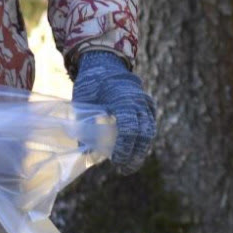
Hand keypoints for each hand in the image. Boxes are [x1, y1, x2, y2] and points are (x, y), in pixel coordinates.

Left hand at [72, 50, 157, 173]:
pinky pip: (150, 124)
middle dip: (136, 154)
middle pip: (144, 133)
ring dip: (141, 149)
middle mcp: (138, 101)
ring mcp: (146, 102)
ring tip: (130, 164)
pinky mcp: (148, 105)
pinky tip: (134, 149)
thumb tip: (86, 153)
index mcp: (123, 99)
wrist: (106, 63)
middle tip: (124, 169)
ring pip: (150, 130)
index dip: (124, 148)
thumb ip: (85, 126)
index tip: (116, 161)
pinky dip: (143, 138)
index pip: (129, 129)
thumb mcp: (82, 103)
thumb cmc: (91, 84)